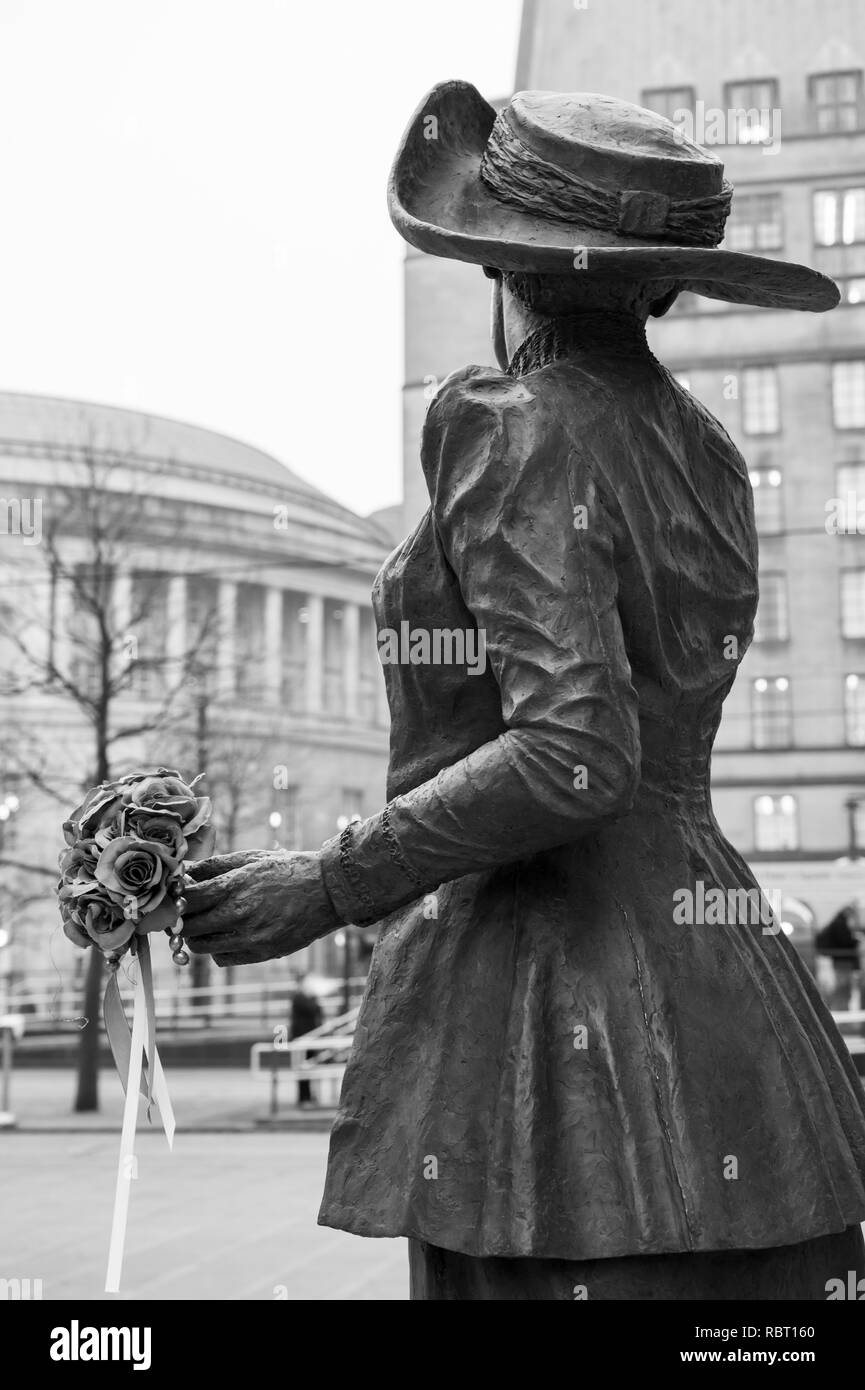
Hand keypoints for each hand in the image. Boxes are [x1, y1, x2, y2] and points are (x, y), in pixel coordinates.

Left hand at [182, 850, 340, 965]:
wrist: (329, 891)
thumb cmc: (288, 869)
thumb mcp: (251, 858)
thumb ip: (215, 866)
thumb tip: (184, 874)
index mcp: (235, 885)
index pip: (187, 899)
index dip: (175, 899)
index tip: (176, 895)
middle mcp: (240, 913)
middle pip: (188, 927)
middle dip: (181, 920)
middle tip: (185, 912)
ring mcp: (251, 937)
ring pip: (201, 947)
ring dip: (196, 937)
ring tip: (205, 924)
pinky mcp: (262, 953)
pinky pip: (222, 959)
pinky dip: (218, 950)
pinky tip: (228, 935)